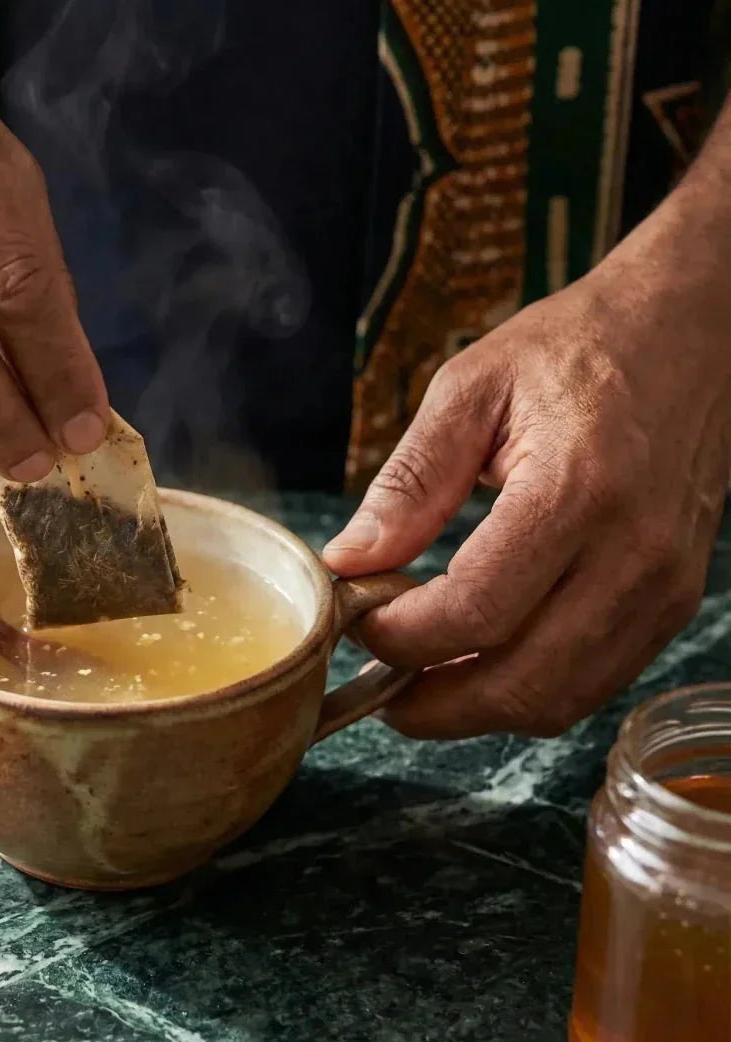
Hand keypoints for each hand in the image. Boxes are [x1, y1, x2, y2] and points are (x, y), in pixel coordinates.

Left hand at [323, 191, 730, 737]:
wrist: (693, 332)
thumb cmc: (579, 346)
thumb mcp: (472, 388)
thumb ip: (410, 482)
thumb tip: (349, 560)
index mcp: (576, 492)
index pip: (476, 612)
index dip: (402, 639)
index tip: (355, 623)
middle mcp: (634, 555)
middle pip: (523, 683)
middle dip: (434, 705)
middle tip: (374, 686)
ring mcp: (665, 586)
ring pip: (563, 700)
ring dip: (480, 709)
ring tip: (418, 680)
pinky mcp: (675, 599)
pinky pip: (596, 679)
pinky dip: (529, 689)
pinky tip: (479, 661)